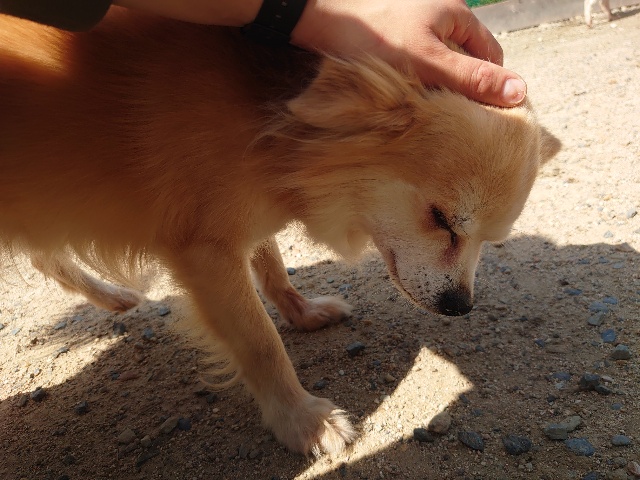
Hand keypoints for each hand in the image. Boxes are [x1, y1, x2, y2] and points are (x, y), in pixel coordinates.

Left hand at [291, 0, 525, 106]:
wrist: (319, 24)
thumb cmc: (374, 39)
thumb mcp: (428, 63)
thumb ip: (471, 79)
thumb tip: (519, 92)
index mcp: (457, 15)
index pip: (492, 56)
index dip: (491, 87)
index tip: (484, 117)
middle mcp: (440, 17)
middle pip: (466, 62)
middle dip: (463, 90)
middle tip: (453, 121)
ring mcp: (416, 27)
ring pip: (441, 66)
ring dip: (439, 89)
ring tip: (428, 114)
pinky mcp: (395, 39)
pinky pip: (418, 66)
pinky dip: (419, 84)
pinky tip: (407, 102)